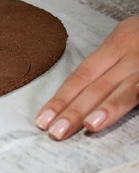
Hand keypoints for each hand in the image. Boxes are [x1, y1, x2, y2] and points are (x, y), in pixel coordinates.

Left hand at [36, 15, 138, 139]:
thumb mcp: (131, 39)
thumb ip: (111, 65)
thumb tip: (83, 96)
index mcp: (118, 43)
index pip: (82, 75)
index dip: (61, 98)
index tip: (43, 119)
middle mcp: (133, 52)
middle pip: (98, 85)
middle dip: (74, 110)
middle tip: (54, 132)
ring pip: (127, 90)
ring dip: (107, 109)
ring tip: (88, 126)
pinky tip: (132, 110)